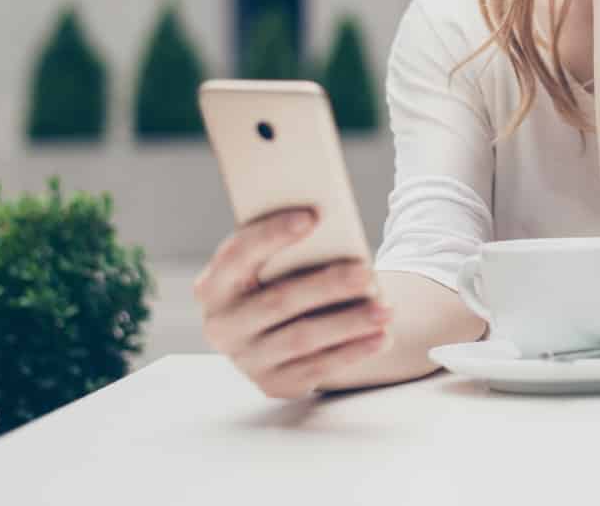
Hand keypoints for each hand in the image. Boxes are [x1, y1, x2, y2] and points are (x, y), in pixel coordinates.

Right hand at [192, 208, 392, 399]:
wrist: (279, 331)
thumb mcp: (274, 262)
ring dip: (348, 323)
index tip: (312, 216)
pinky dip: (352, 351)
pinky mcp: (273, 384)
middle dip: (326, 286)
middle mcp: (222, 325)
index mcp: (213, 285)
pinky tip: (380, 336)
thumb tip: (328, 222)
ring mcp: (246, 359)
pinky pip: (316, 368)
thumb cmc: (282, 278)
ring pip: (302, 338)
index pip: (238, 255)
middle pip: (278, 301)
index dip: (272, 234)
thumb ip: (291, 246)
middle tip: (366, 272)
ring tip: (386, 308)